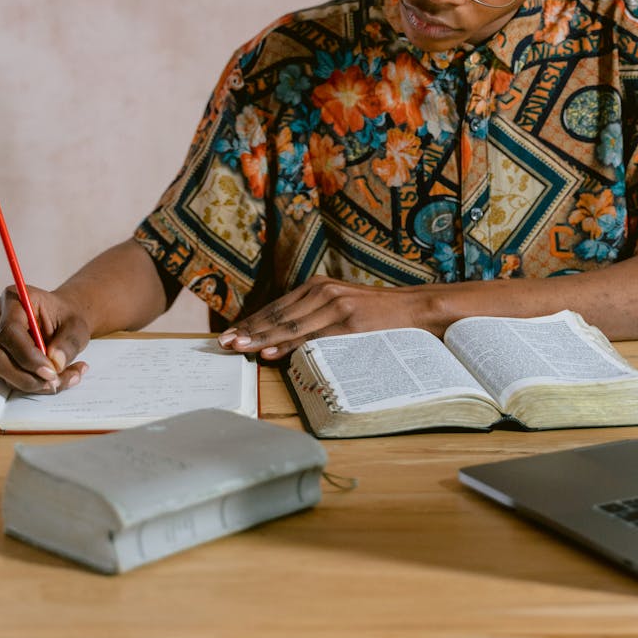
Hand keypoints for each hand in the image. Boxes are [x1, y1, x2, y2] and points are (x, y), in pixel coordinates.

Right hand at [0, 285, 90, 392]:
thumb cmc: (66, 318)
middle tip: (56, 381)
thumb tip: (55, 363)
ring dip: (33, 383)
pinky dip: (32, 383)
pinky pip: (7, 377)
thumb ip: (68, 343)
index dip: (27, 356)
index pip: (8, 331)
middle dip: (27, 376)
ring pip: (1, 371)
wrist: (61, 319)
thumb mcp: (76, 326)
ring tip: (65, 378)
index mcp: (13, 298)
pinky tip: (57, 377)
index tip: (51, 371)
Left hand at [217, 276, 431, 358]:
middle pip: (277, 315)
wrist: (414, 309)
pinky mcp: (348, 322)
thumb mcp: (341, 306)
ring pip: (290, 325)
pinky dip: (289, 345)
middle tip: (223, 343)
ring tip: (239, 347)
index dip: (251, 322)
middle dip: (248, 330)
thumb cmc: (376, 314)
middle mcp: (323, 291)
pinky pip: (313, 336)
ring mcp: (335, 305)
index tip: (229, 334)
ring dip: (261, 338)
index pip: (276, 307)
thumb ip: (313, 316)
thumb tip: (279, 339)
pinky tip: (271, 351)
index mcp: (317, 286)